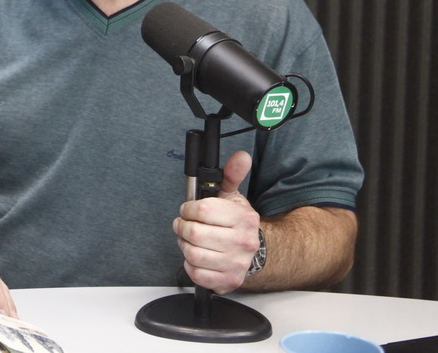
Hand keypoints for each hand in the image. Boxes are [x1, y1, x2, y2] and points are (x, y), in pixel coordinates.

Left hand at [173, 150, 260, 293]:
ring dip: (184, 246)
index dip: (188, 209)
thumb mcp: (233, 196)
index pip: (202, 211)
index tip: (187, 210)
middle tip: (184, 225)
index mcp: (244, 218)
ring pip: (193, 254)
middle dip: (183, 227)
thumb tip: (240, 157)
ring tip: (189, 240)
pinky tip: (197, 256)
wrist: (254, 253)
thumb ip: (232, 174)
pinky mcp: (228, 281)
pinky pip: (196, 273)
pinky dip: (190, 264)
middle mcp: (243, 242)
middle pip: (195, 234)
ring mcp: (236, 263)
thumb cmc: (236, 223)